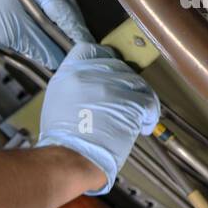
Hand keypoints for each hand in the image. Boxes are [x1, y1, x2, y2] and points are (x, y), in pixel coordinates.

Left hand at [0, 0, 93, 69]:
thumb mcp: (12, 29)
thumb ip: (40, 44)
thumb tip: (60, 60)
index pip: (65, 8)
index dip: (76, 31)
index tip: (85, 49)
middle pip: (62, 12)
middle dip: (69, 34)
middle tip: (78, 56)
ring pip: (52, 18)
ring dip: (57, 36)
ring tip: (67, 55)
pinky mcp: (19, 5)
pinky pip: (40, 20)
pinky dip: (44, 35)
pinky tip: (49, 48)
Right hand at [35, 43, 160, 195]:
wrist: (71, 158)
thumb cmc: (62, 139)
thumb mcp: (57, 101)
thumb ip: (74, 84)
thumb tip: (92, 82)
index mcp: (70, 72)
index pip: (90, 50)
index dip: (103, 59)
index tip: (108, 71)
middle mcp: (92, 74)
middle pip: (118, 66)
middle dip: (123, 84)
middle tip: (123, 101)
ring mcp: (113, 87)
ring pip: (136, 83)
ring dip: (138, 100)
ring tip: (134, 117)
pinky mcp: (131, 103)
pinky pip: (149, 102)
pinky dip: (149, 116)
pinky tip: (142, 127)